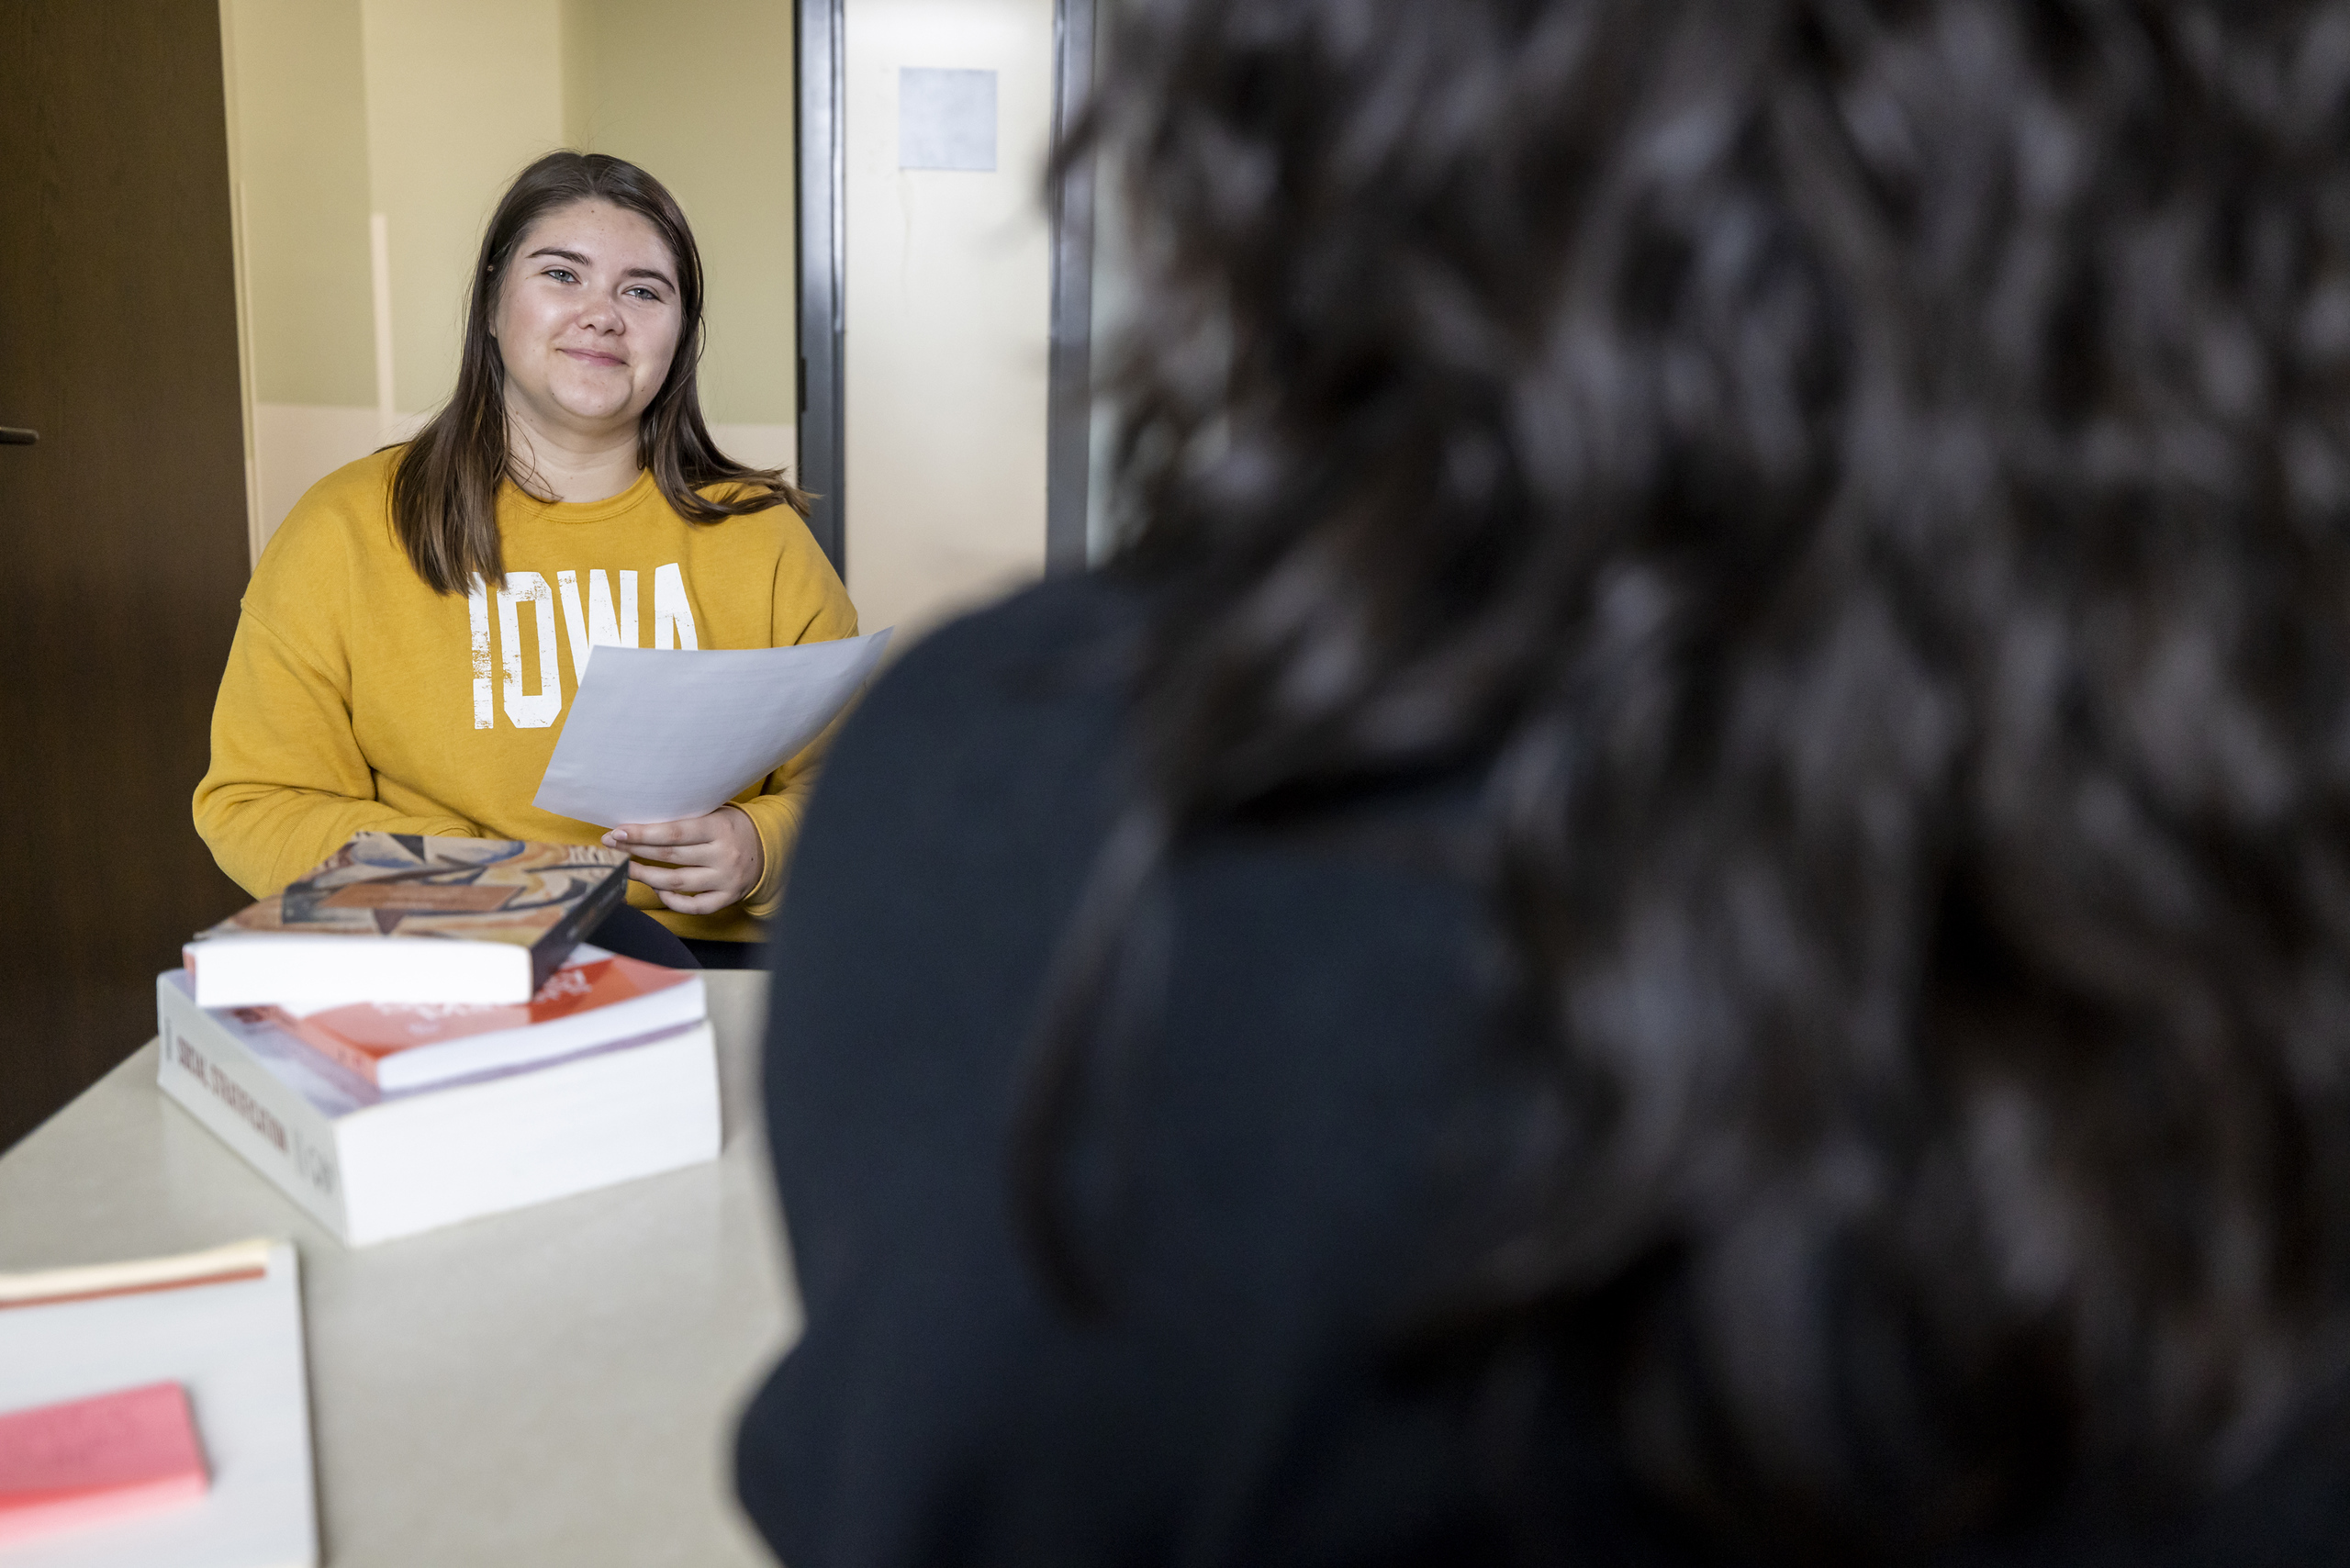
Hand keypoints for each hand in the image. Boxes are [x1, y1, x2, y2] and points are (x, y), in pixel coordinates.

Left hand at [602, 805, 764, 914]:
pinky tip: (657, 889)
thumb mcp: (716, 813)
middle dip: (636, 851)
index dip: (643, 834)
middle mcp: (724, 855)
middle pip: (671, 856)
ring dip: (646, 875)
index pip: (675, 832)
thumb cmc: (732, 827)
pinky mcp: (727, 898)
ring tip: (625, 868)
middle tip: (611, 847)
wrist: (769, 849)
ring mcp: (726, 879)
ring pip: (677, 882)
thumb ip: (687, 818)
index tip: (617, 833)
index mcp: (720, 828)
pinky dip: (672, 899)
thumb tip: (640, 823)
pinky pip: (694, 905)